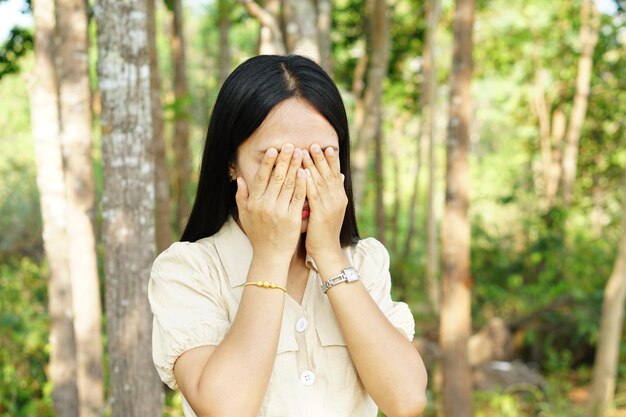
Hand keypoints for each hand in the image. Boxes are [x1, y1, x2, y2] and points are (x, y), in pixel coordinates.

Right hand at [235, 144, 305, 263]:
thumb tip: (239, 179)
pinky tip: (306, 172)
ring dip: (295, 167)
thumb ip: (241, 197)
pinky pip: (299, 197)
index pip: (261, 178)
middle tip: (291, 145)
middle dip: (284, 159)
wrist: (270, 256)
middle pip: (277, 177)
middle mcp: (266, 205)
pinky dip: (302, 184)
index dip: (268, 163)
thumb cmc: (257, 235)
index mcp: (254, 203)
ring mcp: (280, 211)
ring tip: (301, 154)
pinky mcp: (293, 218)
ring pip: (289, 184)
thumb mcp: (244, 216)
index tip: (274, 150)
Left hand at [302, 143, 346, 259]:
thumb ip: (333, 193)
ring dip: (312, 166)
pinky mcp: (321, 214)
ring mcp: (330, 206)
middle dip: (321, 159)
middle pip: (328, 174)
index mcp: (340, 197)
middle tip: (314, 144)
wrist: (327, 251)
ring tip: (304, 152)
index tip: (325, 147)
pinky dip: (307, 181)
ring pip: (320, 181)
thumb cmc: (324, 231)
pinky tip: (301, 171)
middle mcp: (337, 199)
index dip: (330, 160)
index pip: (335, 174)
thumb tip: (340, 176)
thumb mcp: (331, 209)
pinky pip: (313, 194)